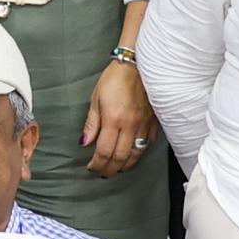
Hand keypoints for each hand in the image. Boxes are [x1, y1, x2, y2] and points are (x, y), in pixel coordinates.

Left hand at [82, 56, 153, 175]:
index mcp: (113, 119)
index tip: (92, 167)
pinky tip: (132, 155)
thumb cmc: (114, 79)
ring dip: (125, 165)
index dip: (97, 163)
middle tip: (103, 172)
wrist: (137, 65)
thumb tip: (84, 142)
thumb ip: (92, 123)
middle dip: (110, 168)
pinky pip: (147, 144)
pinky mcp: (153, 122)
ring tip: (116, 169)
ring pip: (136, 154)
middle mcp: (130, 125)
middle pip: (120, 157)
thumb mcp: (96, 99)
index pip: (104, 151)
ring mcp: (144, 125)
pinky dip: (139, 154)